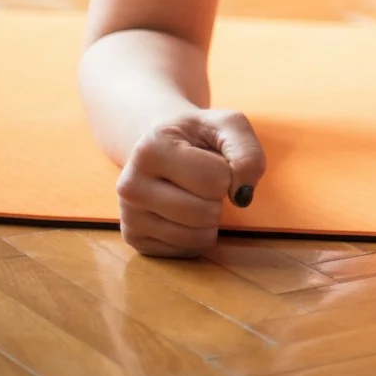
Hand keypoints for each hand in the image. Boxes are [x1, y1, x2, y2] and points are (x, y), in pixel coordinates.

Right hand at [116, 109, 264, 257]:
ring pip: (197, 237)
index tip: (211, 159)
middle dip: (219, 197)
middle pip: (206, 213)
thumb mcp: (228, 126)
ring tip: (195, 194)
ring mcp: (128, 216)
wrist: (160, 145)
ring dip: (211, 218)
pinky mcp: (135, 239)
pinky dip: (198, 234)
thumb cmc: (198, 135)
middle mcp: (130, 185)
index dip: (227, 172)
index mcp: (150, 149)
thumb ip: (247, 153)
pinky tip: (185, 212)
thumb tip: (242, 196)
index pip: (215, 180)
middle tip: (204, 180)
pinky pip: (187, 250)